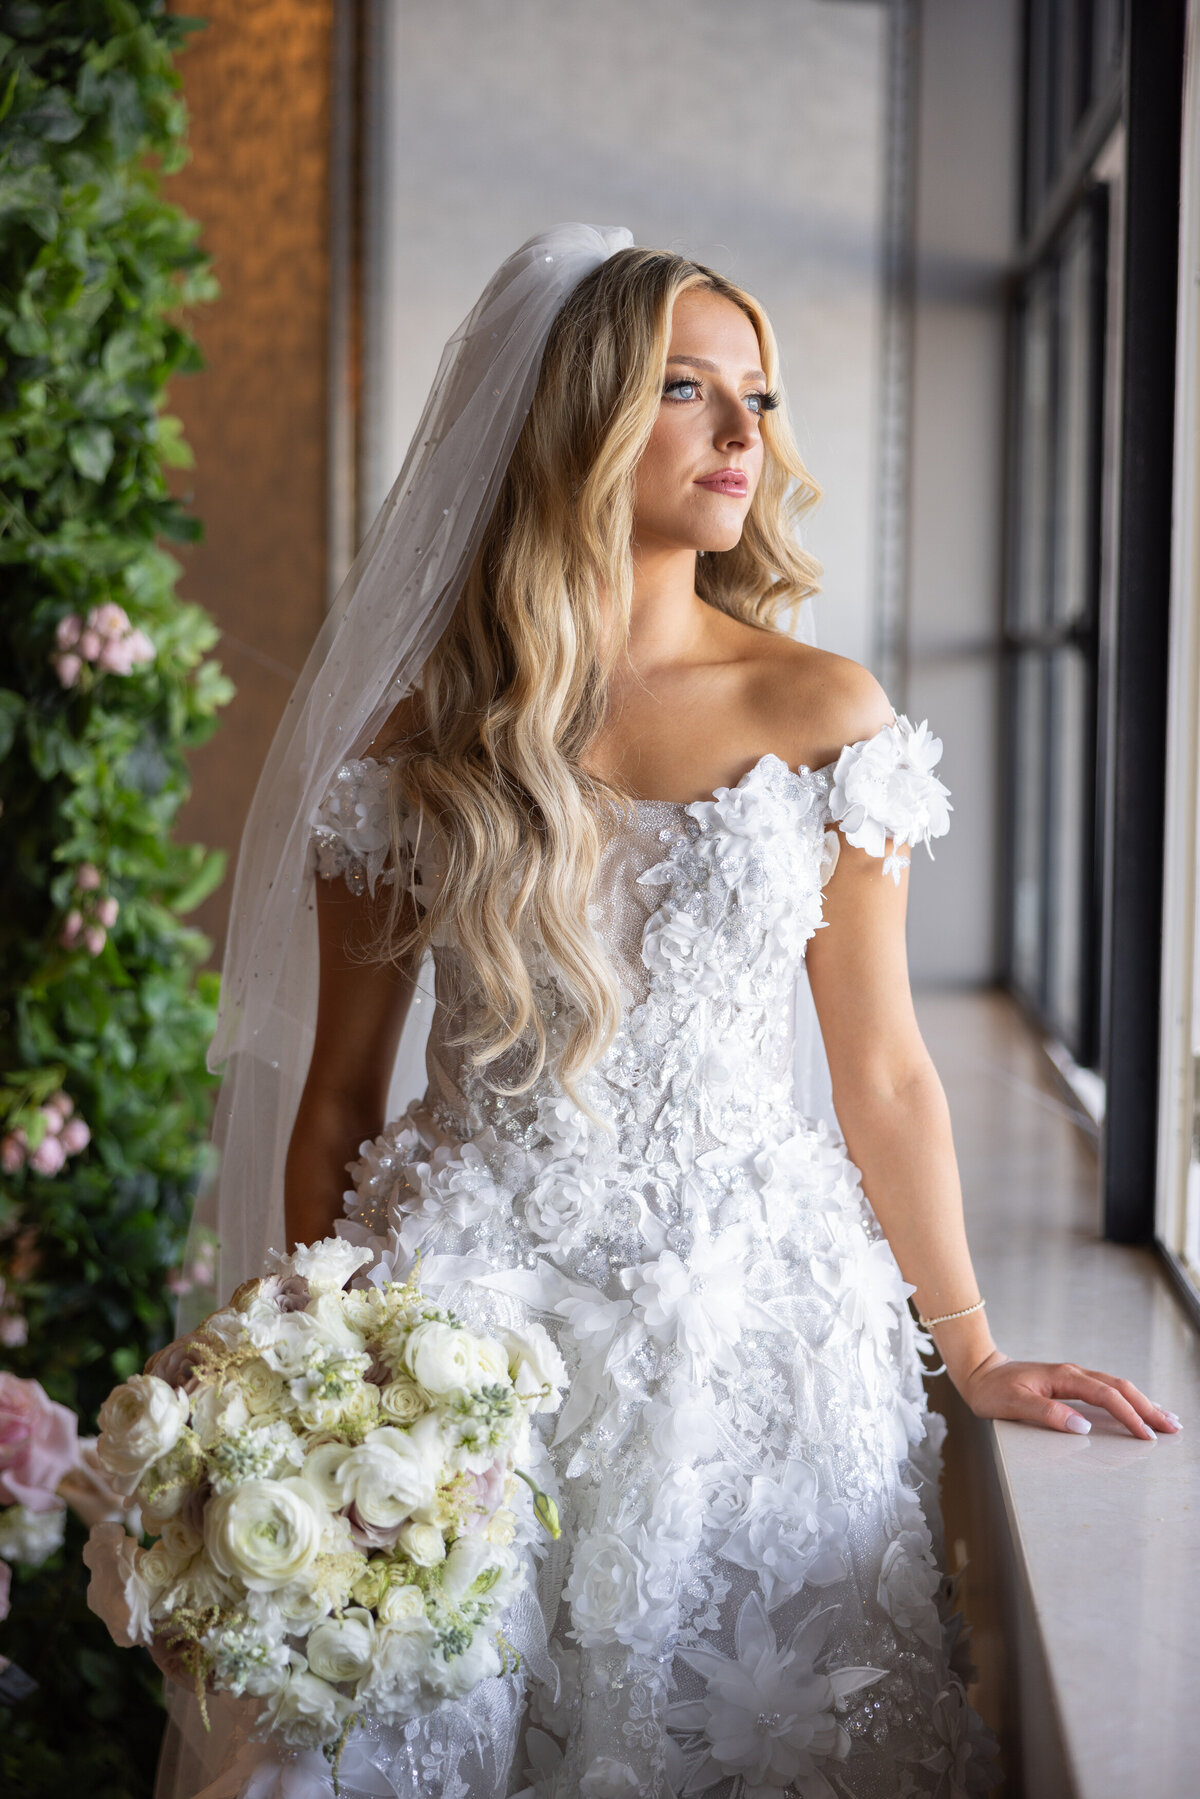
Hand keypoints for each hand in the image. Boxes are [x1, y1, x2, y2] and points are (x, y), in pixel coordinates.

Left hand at [960, 1349, 1181, 1440]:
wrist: (980, 1372)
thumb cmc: (992, 1390)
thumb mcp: (1013, 1405)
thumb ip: (1046, 1414)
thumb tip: (1081, 1426)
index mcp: (1063, 1377)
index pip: (1106, 1395)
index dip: (1128, 1415)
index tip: (1146, 1434)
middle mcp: (1073, 1374)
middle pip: (1120, 1387)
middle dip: (1147, 1407)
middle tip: (1172, 1427)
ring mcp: (1074, 1377)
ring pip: (1117, 1387)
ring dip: (1142, 1402)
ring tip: (1166, 1419)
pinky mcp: (1071, 1384)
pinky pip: (1107, 1391)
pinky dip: (1128, 1400)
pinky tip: (1137, 1410)